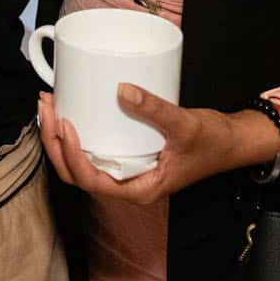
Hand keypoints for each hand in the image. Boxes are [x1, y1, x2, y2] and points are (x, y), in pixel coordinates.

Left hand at [36, 86, 267, 207]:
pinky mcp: (125, 154)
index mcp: (138, 190)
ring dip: (58, 137)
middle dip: (55, 142)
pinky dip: (75, 132)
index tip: (66, 124)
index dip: (72, 156)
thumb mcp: (185, 125)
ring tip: (49, 105)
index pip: (92, 181)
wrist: (232, 142)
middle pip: (76, 173)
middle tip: (47, 108)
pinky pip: (93, 148)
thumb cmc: (213, 143)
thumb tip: (122, 90)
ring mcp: (124, 170)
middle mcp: (126, 184)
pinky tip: (68, 108)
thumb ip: (155, 109)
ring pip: (79, 162)